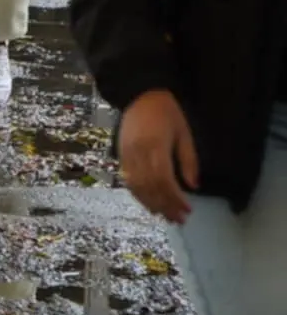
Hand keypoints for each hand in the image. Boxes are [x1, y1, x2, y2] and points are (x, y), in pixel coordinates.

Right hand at [119, 89, 199, 223]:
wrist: (140, 95)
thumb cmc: (167, 113)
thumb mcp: (184, 133)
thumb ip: (188, 160)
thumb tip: (193, 186)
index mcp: (156, 146)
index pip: (164, 180)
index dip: (176, 198)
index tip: (188, 210)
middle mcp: (138, 153)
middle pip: (150, 187)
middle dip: (165, 205)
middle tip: (178, 219)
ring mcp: (127, 154)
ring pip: (136, 186)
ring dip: (151, 203)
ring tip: (164, 215)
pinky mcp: (121, 154)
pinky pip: (128, 179)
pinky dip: (138, 194)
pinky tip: (149, 202)